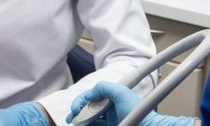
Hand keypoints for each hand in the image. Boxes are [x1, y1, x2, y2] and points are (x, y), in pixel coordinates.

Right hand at [66, 82, 193, 125]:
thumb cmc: (137, 112)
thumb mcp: (121, 92)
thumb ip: (105, 87)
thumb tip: (89, 92)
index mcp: (109, 98)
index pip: (89, 97)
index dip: (80, 102)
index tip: (75, 109)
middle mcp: (107, 109)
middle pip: (86, 109)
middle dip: (77, 113)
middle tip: (71, 119)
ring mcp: (108, 120)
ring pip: (88, 120)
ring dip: (80, 120)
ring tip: (76, 123)